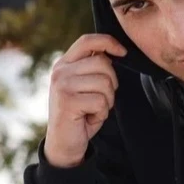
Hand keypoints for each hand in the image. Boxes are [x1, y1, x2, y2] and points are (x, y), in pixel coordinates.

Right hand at [44, 34, 126, 167]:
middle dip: (111, 83)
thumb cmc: (80, 113)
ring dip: (107, 101)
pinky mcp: (67, 101)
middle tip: (101, 99)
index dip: (108, 42)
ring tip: (93, 109)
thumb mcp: (85, 86)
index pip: (88, 40)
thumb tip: (115, 51)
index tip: (123, 52)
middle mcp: (60, 71)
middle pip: (103, 63)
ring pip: (104, 83)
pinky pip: (101, 101)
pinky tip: (89, 118)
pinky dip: (101, 113)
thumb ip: (93, 68)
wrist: (64, 143)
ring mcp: (62, 85)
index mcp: (64, 64)